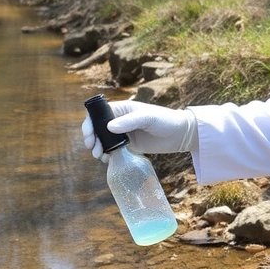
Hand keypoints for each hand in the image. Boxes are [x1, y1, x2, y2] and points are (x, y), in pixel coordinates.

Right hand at [81, 100, 197, 162]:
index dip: (90, 123)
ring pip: (103, 140)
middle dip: (91, 138)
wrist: (180, 135)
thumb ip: (129, 122)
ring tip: (100, 156)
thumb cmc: (165, 120)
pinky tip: (107, 159)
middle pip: (97, 128)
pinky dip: (107, 154)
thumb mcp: (147, 118)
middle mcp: (119, 120)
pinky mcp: (129, 146)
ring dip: (98, 147)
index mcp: (122, 109)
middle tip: (93, 148)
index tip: (89, 135)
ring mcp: (123, 134)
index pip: (98, 114)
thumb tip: (109, 128)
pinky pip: (113, 150)